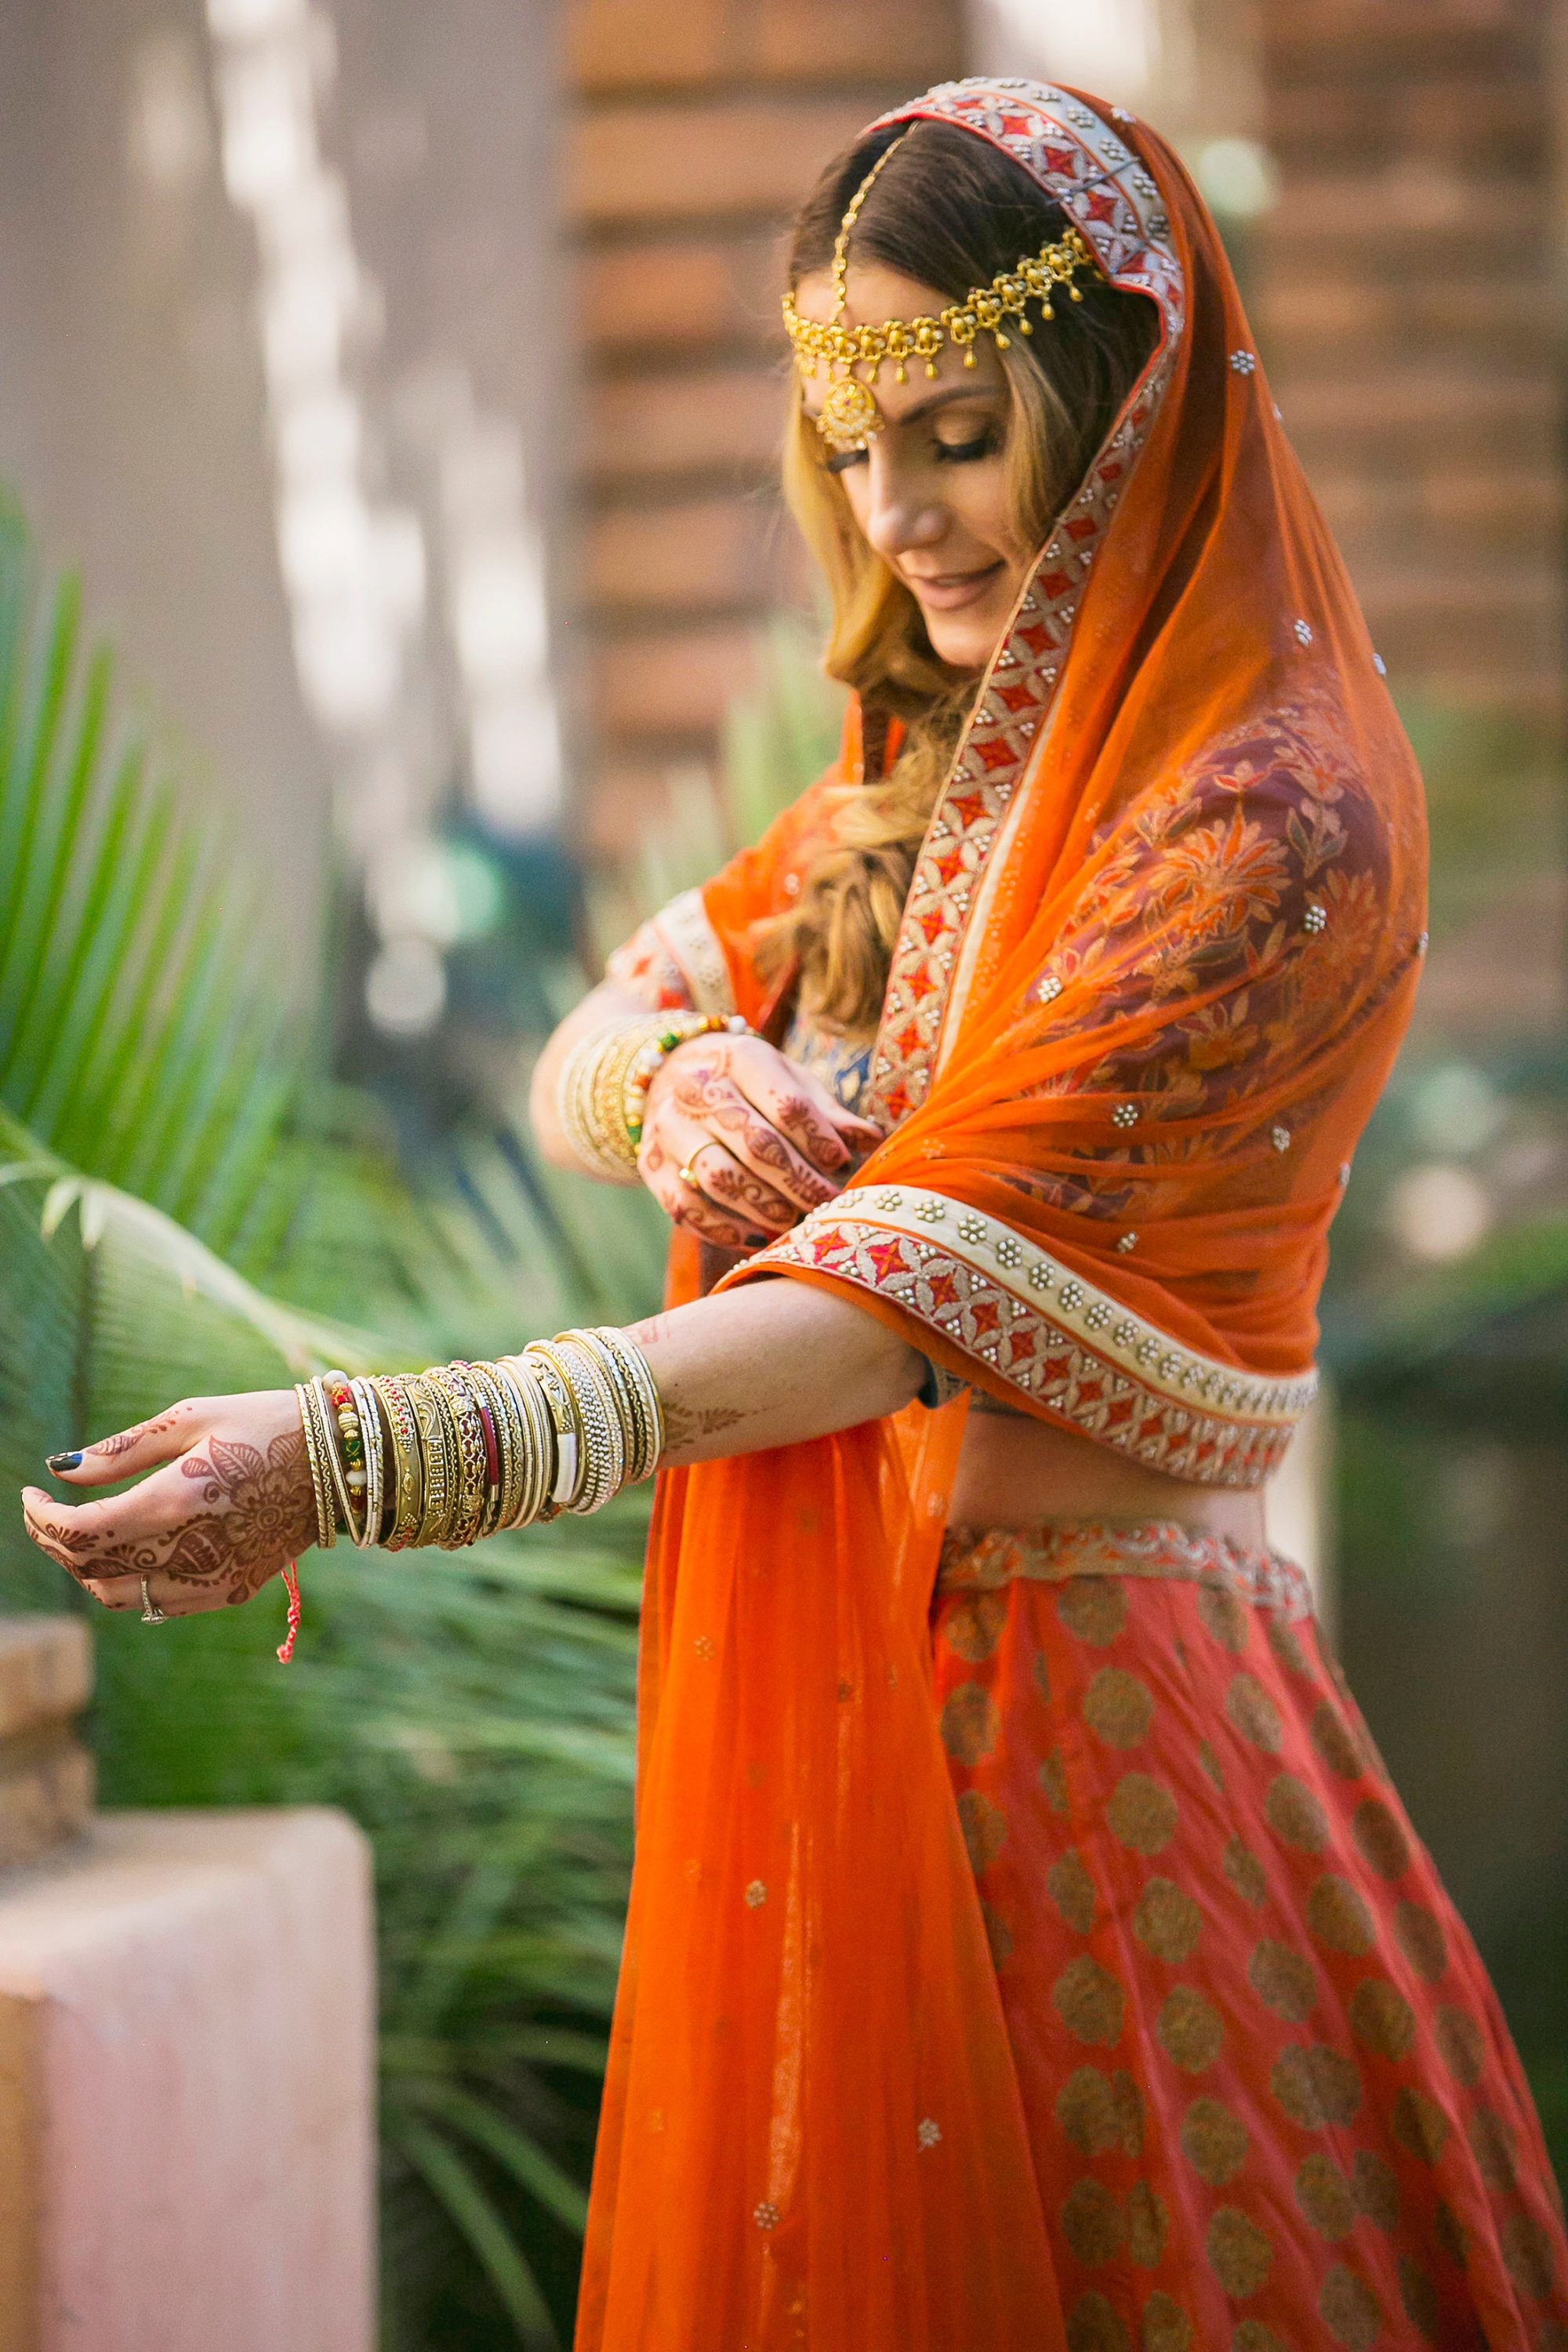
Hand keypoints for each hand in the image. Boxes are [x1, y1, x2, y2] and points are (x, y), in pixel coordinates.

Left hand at [20, 1390, 315, 1618]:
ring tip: (84, 1532)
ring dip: (87, 1570)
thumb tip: (58, 1469)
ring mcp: (211, 1579)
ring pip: (118, 1597)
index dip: (40, 1519)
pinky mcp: (230, 1590)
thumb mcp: (190, 1419)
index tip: (31, 1496)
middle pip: (89, 1570)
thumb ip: (120, 1451)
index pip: (78, 1533)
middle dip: (54, 1542)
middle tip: (45, 1511)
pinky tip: (133, 1550)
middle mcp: (189, 1551)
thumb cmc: (263, 1424)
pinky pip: (158, 1604)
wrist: (338, 1461)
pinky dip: (130, 1584)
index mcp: (173, 1502)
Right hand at [637, 1030, 880, 1251]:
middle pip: (755, 1143)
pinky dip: (721, 1228)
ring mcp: (668, 1127)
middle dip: (798, 1181)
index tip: (841, 1162)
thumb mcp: (790, 1082)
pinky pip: (685, 1206)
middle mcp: (696, 1088)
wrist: (670, 1073)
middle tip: (827, 1204)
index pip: (786, 1105)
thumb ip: (828, 1113)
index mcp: (740, 1058)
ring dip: (763, 1207)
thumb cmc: (750, 1085)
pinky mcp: (651, 1163)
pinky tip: (754, 1237)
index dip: (818, 1139)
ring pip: (718, 1177)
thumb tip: (872, 1140)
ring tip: (793, 1222)